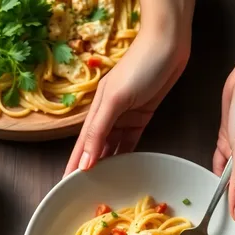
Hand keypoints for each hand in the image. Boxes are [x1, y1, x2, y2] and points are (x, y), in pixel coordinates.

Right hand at [64, 29, 189, 175]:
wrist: (168, 44)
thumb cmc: (140, 66)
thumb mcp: (114, 99)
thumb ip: (99, 131)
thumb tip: (86, 161)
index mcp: (97, 110)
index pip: (83, 145)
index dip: (75, 164)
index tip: (66, 184)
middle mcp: (108, 116)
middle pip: (96, 148)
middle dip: (89, 168)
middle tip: (83, 191)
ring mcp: (125, 117)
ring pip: (113, 146)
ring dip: (108, 164)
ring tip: (103, 185)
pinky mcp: (142, 117)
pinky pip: (131, 141)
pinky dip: (126, 154)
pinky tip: (124, 167)